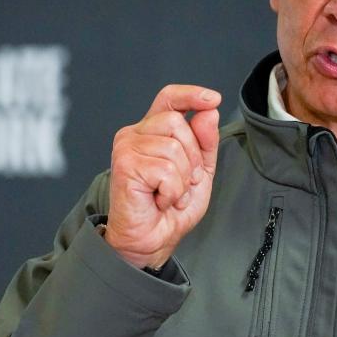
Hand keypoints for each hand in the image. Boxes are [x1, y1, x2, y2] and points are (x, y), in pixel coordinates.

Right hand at [105, 85, 220, 268]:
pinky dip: (172, 191)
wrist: (150, 241)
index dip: (191, 94)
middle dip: (192, 157)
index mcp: (152, 132)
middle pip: (178, 123)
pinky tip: (160, 200)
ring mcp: (127, 147)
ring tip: (170, 194)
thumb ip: (204, 142)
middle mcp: (135, 134)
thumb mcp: (199, 172)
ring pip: (174, 148)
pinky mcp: (125, 165)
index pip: (169, 99)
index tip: (212, 99)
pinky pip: (166, 170)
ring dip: (182, 179)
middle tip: (184, 182)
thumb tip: (209, 113)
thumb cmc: (168, 209)